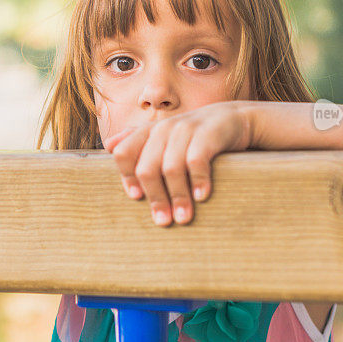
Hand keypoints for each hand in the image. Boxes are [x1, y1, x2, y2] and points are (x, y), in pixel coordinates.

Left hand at [104, 101, 251, 226]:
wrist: (233, 119)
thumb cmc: (195, 136)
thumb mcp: (166, 136)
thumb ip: (138, 140)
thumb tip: (109, 146)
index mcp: (149, 131)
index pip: (124, 153)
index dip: (126, 177)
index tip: (136, 198)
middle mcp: (164, 128)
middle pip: (146, 168)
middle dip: (154, 197)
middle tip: (163, 221)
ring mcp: (186, 129)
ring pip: (171, 168)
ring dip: (177, 197)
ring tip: (183, 217)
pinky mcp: (208, 134)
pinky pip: (196, 161)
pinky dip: (198, 181)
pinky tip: (201, 196)